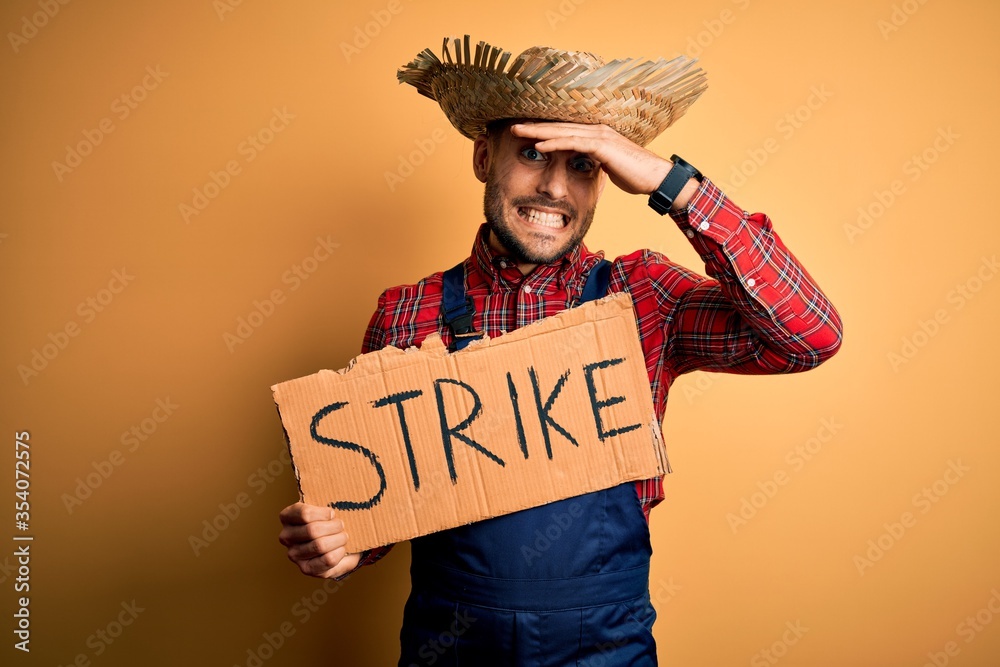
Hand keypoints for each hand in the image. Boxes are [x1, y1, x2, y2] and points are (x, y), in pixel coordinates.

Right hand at [278, 502, 359, 578]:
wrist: (339, 543)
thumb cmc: (330, 522)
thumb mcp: (326, 509)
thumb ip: (328, 502)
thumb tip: (340, 497)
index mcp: (287, 517)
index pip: (303, 514)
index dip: (323, 513)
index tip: (332, 513)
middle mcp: (286, 536)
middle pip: (312, 530)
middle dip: (334, 527)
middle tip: (341, 526)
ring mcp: (294, 554)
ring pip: (320, 545)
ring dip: (338, 540)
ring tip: (343, 537)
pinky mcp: (306, 569)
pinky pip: (327, 560)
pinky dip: (339, 553)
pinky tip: (342, 549)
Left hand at [510, 121, 673, 195]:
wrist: (656, 178)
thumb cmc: (635, 175)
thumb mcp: (609, 167)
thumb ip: (595, 162)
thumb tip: (585, 166)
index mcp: (596, 135)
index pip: (564, 130)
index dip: (543, 130)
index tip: (524, 133)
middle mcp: (596, 130)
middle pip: (559, 126)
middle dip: (534, 126)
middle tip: (512, 127)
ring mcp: (599, 136)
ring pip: (562, 131)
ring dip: (538, 131)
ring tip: (517, 132)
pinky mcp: (602, 146)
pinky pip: (573, 143)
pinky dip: (555, 143)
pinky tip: (539, 145)